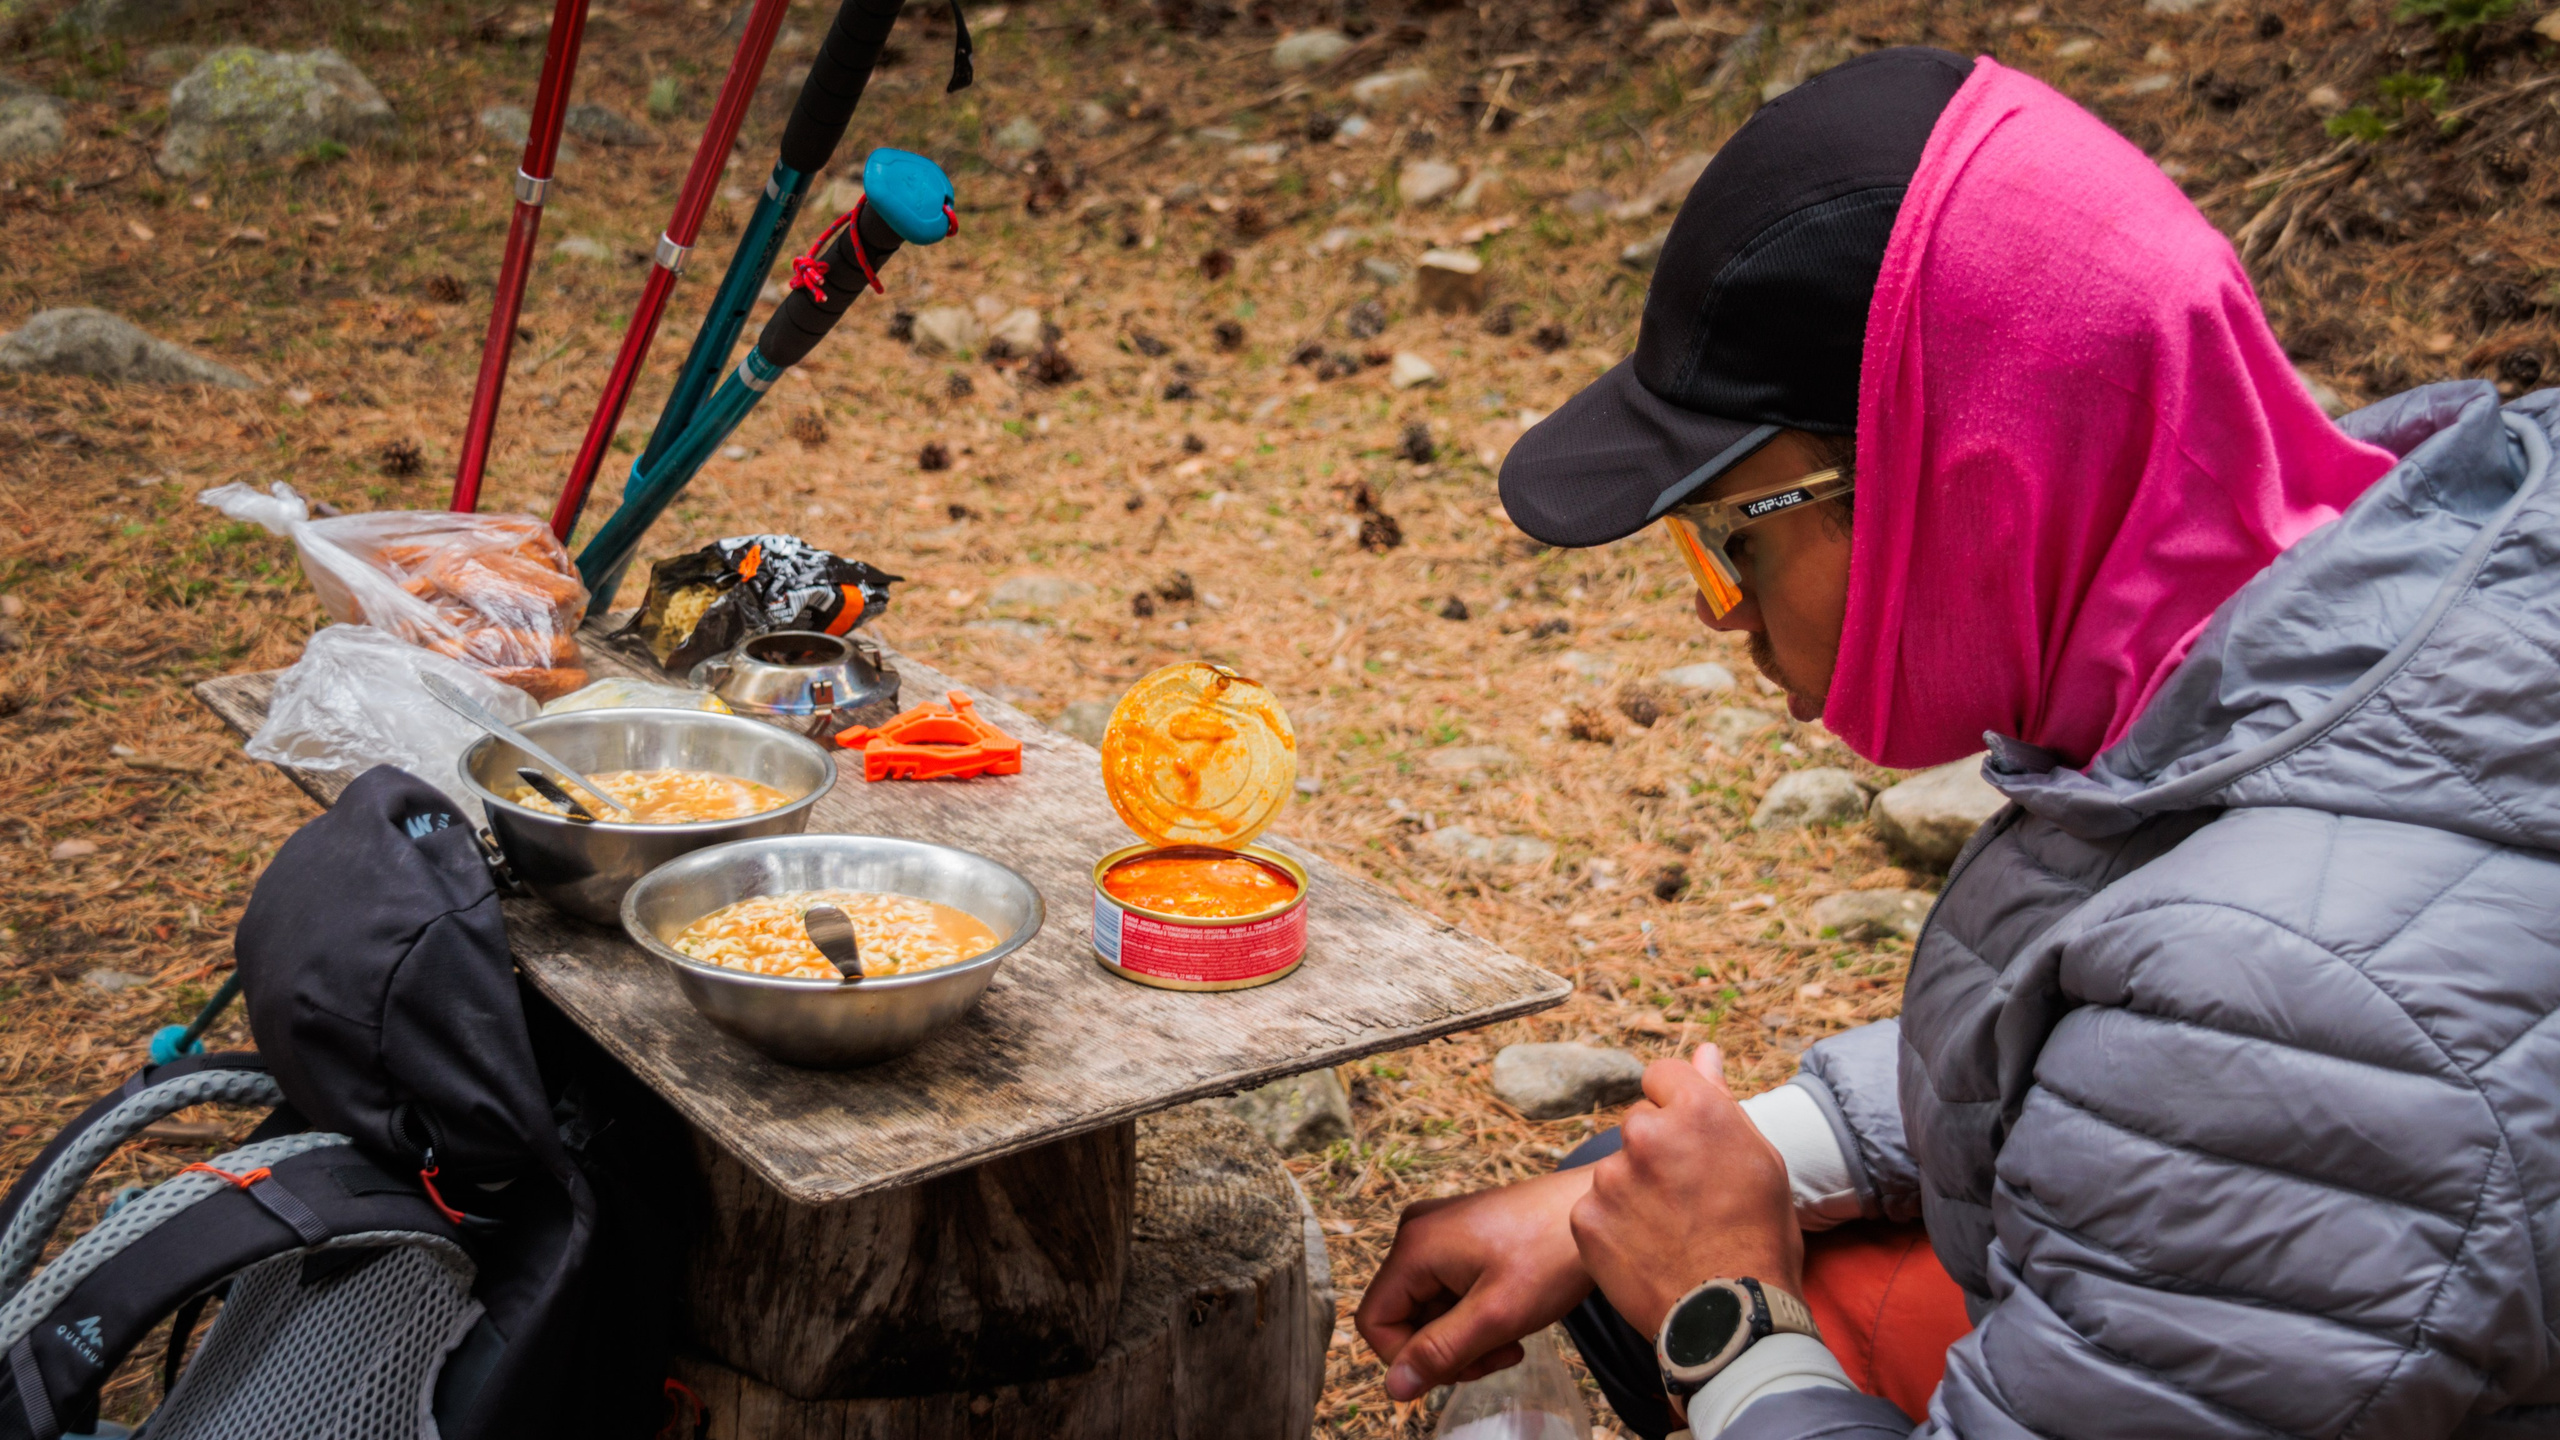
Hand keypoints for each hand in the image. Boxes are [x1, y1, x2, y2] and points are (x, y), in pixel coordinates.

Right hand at [1355, 1166, 1596, 1401]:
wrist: (1600, 1207)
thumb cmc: (1553, 1254)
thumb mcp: (1495, 1315)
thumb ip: (1441, 1353)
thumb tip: (1394, 1388)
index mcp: (1414, 1247)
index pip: (1374, 1321)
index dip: (1408, 1358)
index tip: (1460, 1366)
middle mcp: (1417, 1233)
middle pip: (1402, 1316)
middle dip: (1444, 1348)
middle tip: (1497, 1354)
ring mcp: (1440, 1231)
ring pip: (1428, 1307)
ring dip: (1463, 1335)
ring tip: (1510, 1337)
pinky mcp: (1462, 1235)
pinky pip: (1447, 1289)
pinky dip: (1473, 1313)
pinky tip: (1510, 1314)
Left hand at [1570, 1044, 1802, 1339]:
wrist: (1732, 1318)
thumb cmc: (1760, 1237)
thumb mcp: (1760, 1160)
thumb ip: (1721, 1099)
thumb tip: (1704, 1051)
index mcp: (1695, 1109)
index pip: (1662, 1076)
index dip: (1677, 1109)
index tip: (1691, 1143)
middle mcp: (1645, 1132)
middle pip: (1639, 1125)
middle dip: (1656, 1153)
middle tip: (1688, 1199)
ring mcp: (1610, 1176)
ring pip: (1617, 1170)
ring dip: (1634, 1191)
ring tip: (1671, 1232)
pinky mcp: (1585, 1217)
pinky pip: (1596, 1209)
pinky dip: (1614, 1227)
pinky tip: (1647, 1251)